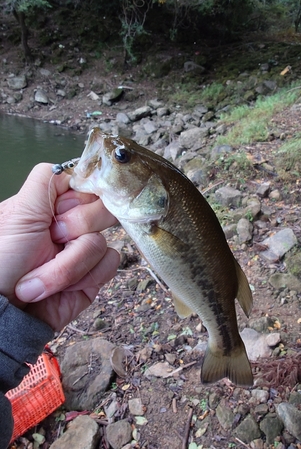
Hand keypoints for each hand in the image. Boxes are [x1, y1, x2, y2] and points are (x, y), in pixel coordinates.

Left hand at [0, 163, 119, 329]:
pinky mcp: (95, 274)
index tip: (58, 215)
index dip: (78, 200)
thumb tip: (69, 164)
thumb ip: (44, 181)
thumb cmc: (0, 262)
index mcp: (53, 205)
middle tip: (50, 240)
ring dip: (69, 265)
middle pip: (103, 208)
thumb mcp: (17, 213)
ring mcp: (85, 248)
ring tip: (39, 279)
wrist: (4, 314)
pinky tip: (62, 288)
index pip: (88, 184)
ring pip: (104, 241)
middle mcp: (72, 223)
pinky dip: (84, 277)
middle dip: (75, 228)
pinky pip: (110, 264)